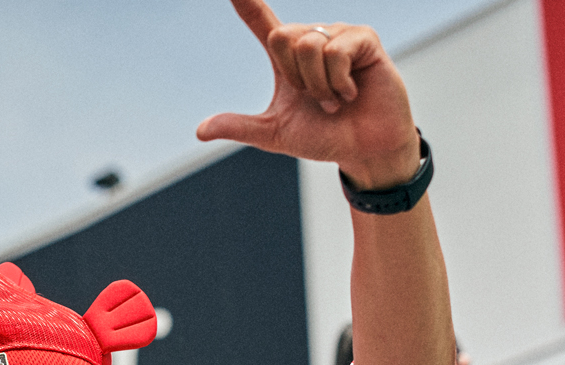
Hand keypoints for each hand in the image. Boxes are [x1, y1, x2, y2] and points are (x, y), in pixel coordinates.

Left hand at [197, 1, 419, 189]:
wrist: (364, 150)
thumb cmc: (323, 137)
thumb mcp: (274, 134)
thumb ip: (239, 127)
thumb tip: (200, 130)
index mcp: (286, 57)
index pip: (260, 21)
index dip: (247, 2)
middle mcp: (311, 39)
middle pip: (281, 37)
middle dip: (295, 77)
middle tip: (314, 98)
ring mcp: (338, 36)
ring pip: (309, 47)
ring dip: (319, 85)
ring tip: (335, 100)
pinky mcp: (364, 39)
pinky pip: (335, 52)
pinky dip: (339, 82)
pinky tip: (352, 93)